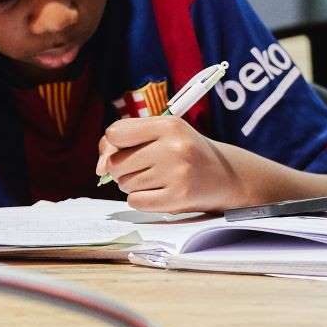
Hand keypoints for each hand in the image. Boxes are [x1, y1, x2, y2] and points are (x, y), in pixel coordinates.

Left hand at [98, 115, 274, 213]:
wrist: (227, 176)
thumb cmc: (187, 152)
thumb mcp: (166, 133)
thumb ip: (128, 138)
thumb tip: (100, 166)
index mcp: (169, 125)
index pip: (115, 134)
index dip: (112, 145)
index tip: (123, 150)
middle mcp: (174, 146)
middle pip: (116, 163)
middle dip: (124, 169)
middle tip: (148, 167)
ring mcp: (177, 173)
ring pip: (124, 184)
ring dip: (135, 185)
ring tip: (159, 178)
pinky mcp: (178, 197)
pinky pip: (135, 201)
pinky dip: (143, 199)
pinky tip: (161, 192)